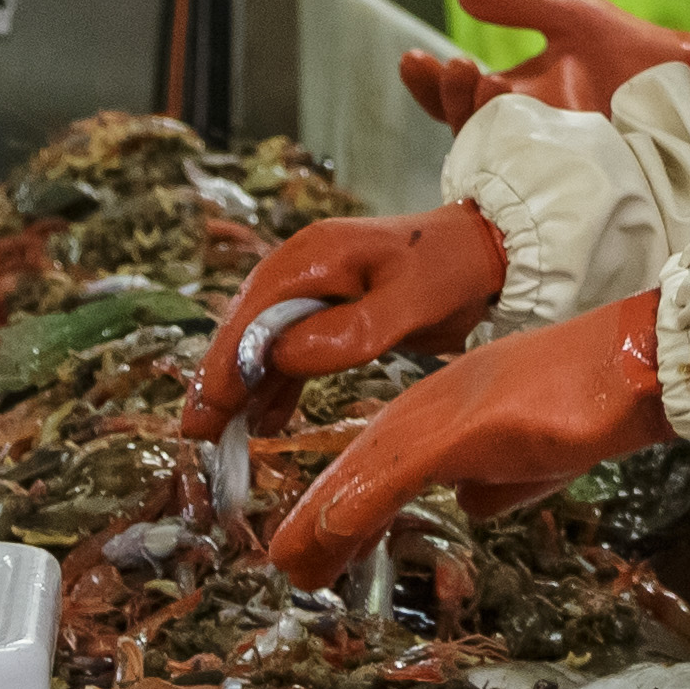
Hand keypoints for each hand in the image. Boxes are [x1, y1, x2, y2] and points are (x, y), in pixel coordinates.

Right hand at [185, 203, 507, 436]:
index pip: (252, 317)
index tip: (206, 410)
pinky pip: (292, 349)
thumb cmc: (453, 268)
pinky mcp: (330, 309)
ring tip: (224, 439)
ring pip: (264, 344)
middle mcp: (303, 269)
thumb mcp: (409, 300)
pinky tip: (267, 419)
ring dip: (244, 388)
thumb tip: (284, 357)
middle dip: (221, 382)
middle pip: (246, 330)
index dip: (226, 366)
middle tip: (198, 434)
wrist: (491, 249)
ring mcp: (314, 288)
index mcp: (313, 257)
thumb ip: (349, 330)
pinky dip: (277, 383)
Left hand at [262, 295, 667, 584]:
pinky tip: (327, 534)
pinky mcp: (466, 425)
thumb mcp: (536, 455)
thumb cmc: (597, 401)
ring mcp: (447, 411)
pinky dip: (358, 503)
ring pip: (368, 467)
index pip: (384, 456)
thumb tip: (466, 506)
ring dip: (325, 519)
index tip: (321, 539)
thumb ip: (496, 480)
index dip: (348, 498)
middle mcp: (436, 401)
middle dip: (323, 513)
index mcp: (451, 407)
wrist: (636, 362)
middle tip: (290, 562)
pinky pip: (399, 470)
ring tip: (292, 565)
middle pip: (363, 461)